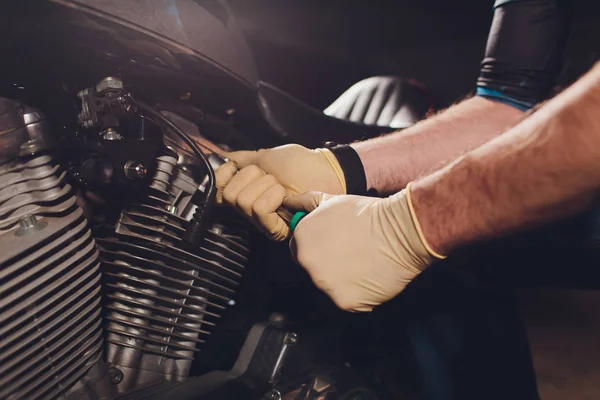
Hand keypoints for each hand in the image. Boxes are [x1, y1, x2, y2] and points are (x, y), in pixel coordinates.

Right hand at [215, 144, 345, 240]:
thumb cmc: (299, 165)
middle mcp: (248, 209)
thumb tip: (220, 156)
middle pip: (229, 195)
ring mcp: (261, 221)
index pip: (217, 189)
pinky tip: (285, 197)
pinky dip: (273, 196)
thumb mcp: (265, 156)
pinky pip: (259, 209)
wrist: (324, 171)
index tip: (241, 167)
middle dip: (252, 178)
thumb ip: (241, 158)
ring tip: (281, 188)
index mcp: (244, 192)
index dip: (227, 174)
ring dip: (266, 186)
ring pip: (243, 201)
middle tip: (271, 179)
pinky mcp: (274, 229)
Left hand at [284, 187, 443, 311]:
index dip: (318, 247)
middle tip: (351, 254)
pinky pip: (347, 301)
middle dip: (328, 264)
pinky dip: (358, 294)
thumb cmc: (368, 213)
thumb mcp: (331, 201)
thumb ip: (305, 203)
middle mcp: (307, 262)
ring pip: (329, 287)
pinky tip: (370, 278)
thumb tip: (287, 203)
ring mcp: (324, 284)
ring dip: (342, 280)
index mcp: (301, 238)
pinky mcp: (344, 301)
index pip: (299, 250)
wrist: (400, 231)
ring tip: (362, 264)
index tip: (335, 245)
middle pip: (313, 270)